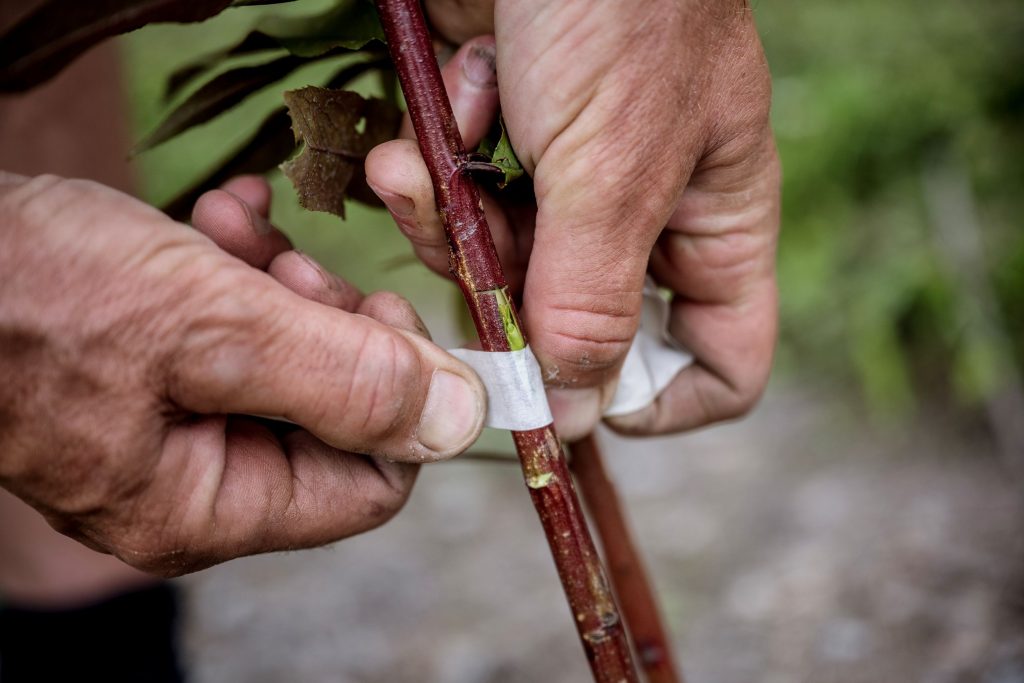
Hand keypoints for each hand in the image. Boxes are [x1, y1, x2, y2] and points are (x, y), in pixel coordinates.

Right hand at [0, 172, 485, 574]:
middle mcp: (191, 482)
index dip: (400, 399)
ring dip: (280, 283)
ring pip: (286, 360)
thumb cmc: (36, 294)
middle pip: (331, 416)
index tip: (387, 313)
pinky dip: (236, 270)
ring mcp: (167, 428)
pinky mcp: (150, 373)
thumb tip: (462, 420)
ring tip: (236, 230)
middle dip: (330, 324)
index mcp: (208, 506)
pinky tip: (218, 218)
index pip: (369, 484)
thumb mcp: (215, 329)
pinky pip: (232, 331)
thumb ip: (347, 380)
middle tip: (298, 265)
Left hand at [367, 1, 779, 439]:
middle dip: (512, 298)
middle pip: (574, 327)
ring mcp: (560, 181)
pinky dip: (428, 170)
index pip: (718, 358)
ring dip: (452, 223)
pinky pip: (449, 205)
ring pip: (496, 272)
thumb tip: (577, 413)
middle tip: (480, 246)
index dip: (659, 398)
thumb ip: (592, 302)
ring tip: (431, 162)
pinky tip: (438, 109)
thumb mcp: (617, 168)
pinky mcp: (491, 146)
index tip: (582, 398)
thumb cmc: (621, 10)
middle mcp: (637, 214)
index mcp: (707, 224)